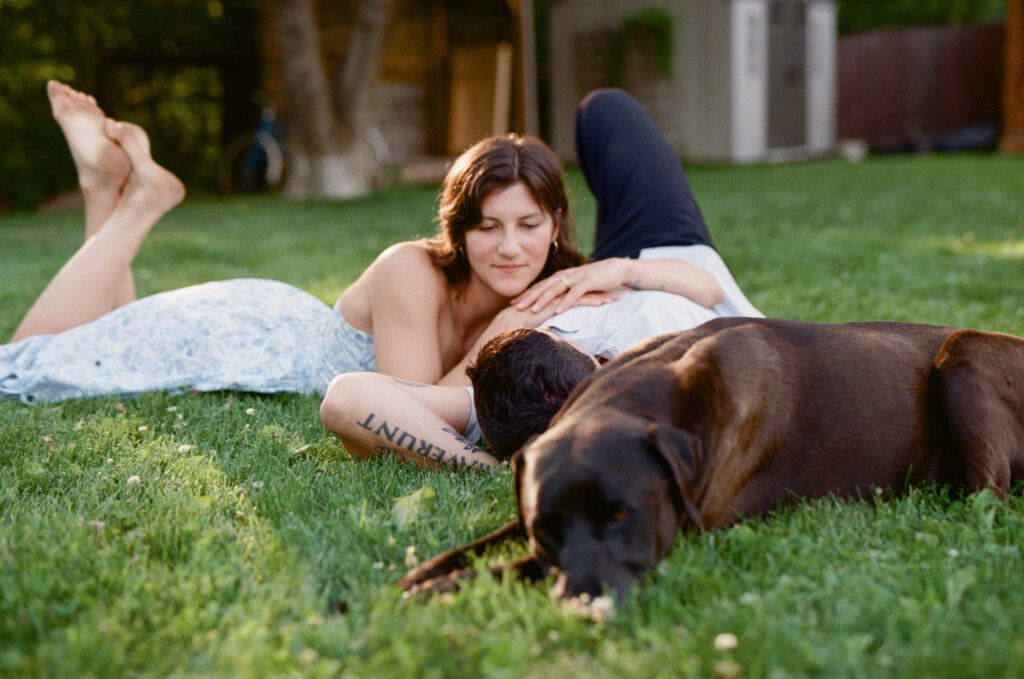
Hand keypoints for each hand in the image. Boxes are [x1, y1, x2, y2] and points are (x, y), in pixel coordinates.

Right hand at [494, 290, 614, 330]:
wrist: (506, 325)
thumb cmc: (517, 328)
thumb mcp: (536, 323)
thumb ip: (546, 323)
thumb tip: (553, 331)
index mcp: (551, 296)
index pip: (575, 292)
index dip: (590, 292)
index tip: (604, 294)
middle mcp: (554, 294)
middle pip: (582, 289)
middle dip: (600, 290)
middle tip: (616, 291)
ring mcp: (554, 298)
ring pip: (582, 294)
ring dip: (600, 295)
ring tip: (616, 297)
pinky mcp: (554, 304)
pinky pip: (575, 301)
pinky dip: (590, 302)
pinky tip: (603, 304)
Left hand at [513, 259, 629, 313]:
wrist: (618, 270)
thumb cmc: (598, 280)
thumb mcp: (579, 286)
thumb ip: (566, 293)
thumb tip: (555, 305)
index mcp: (563, 277)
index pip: (541, 286)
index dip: (527, 293)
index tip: (512, 303)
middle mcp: (567, 275)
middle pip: (544, 287)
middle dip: (528, 296)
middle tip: (514, 307)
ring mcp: (577, 278)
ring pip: (556, 289)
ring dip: (543, 299)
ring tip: (531, 310)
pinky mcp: (589, 282)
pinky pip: (575, 293)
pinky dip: (566, 302)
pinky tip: (557, 311)